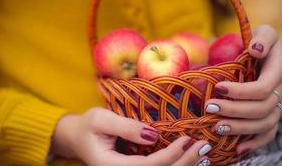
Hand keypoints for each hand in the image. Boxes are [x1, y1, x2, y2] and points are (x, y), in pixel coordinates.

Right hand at [51, 108, 211, 165]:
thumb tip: (153, 135)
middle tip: (204, 146)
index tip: (187, 139)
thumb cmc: (87, 126)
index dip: (170, 155)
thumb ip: (125, 127)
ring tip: (203, 153)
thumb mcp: (101, 120)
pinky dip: (175, 164)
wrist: (78, 137)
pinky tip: (188, 158)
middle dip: (184, 163)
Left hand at [204, 25, 281, 154]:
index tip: (217, 87)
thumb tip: (255, 50)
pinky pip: (267, 134)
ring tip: (216, 128)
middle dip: (234, 111)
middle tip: (209, 107)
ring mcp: (275, 105)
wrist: (267, 55)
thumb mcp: (264, 33)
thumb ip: (263, 37)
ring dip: (240, 129)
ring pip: (263, 125)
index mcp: (278, 72)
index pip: (262, 88)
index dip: (241, 92)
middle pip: (260, 109)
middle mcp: (279, 91)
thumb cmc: (261, 43)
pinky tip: (237, 149)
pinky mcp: (270, 115)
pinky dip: (253, 143)